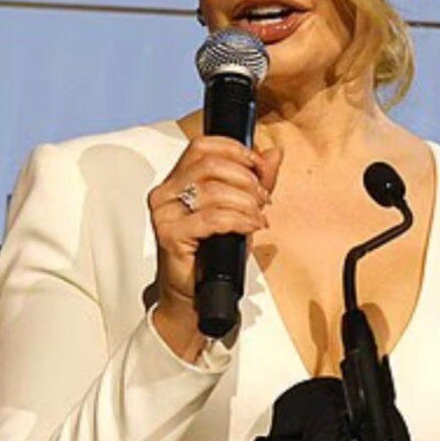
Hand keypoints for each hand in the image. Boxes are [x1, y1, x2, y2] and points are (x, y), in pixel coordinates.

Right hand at [147, 136, 282, 358]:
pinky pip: (213, 218)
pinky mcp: (171, 235)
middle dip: (246, 179)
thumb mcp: (240, 209)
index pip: (202, 146)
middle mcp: (165, 192)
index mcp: (177, 180)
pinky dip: (239, 220)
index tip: (259, 166)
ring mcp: (165, 214)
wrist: (194, 294)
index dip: (235, 150)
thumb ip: (256, 180)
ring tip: (258, 216)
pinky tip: (251, 227)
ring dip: (246, 202)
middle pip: (210, 165)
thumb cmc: (212, 253)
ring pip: (213, 191)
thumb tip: (273, 154)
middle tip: (262, 198)